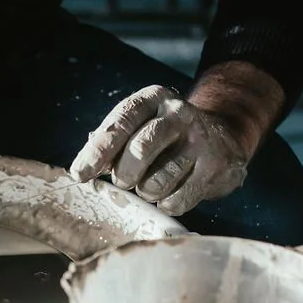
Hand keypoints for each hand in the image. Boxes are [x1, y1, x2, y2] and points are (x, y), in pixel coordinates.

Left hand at [69, 84, 248, 216]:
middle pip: (140, 149)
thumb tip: (82, 168)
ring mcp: (200, 139)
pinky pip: (177, 200)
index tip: (80, 174)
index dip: (98, 150)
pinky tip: (170, 193)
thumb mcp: (139, 126)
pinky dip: (166, 204)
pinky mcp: (216, 167)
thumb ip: (111, 142)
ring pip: (158, 181)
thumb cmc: (165, 136)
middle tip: (123, 181)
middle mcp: (179, 113)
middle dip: (124, 174)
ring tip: (149, 186)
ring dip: (146, 192)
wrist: (222, 138)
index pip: (121, 121)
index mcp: (153, 98)